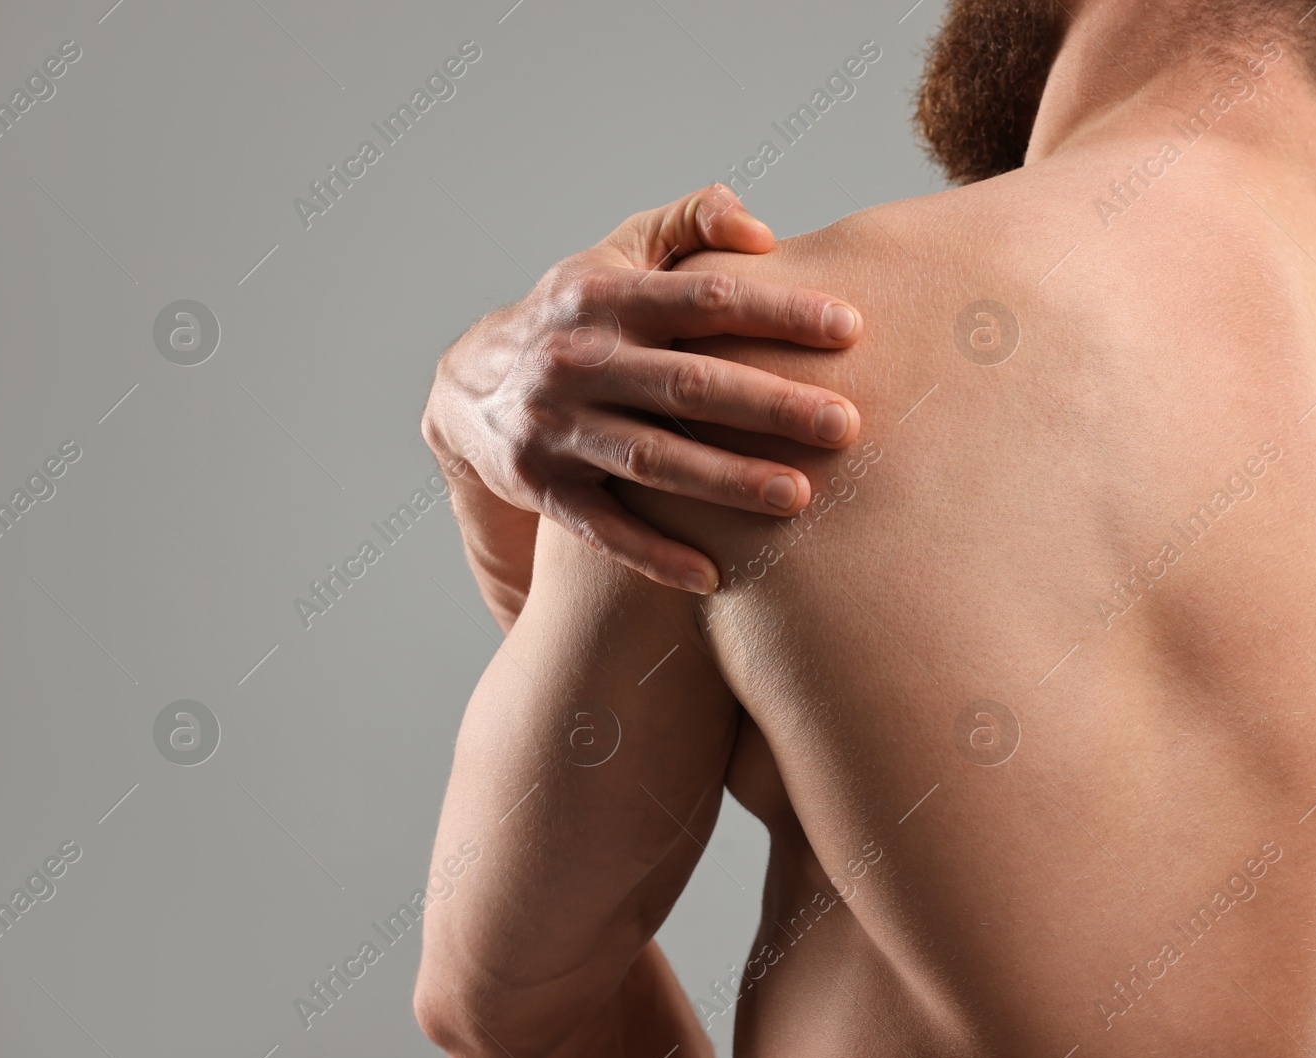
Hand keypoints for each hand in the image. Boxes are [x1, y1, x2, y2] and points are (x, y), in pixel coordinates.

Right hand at [423, 184, 862, 596]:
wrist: (467, 389)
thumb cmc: (577, 316)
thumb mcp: (618, 252)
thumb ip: (690, 222)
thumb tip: (762, 231)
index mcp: (607, 297)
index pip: (706, 299)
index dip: (778, 311)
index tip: (849, 328)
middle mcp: (580, 361)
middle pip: (688, 384)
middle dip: (770, 405)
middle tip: (846, 425)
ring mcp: (558, 428)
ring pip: (653, 459)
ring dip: (726, 481)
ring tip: (799, 497)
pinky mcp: (544, 489)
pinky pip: (604, 529)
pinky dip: (655, 556)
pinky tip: (714, 576)